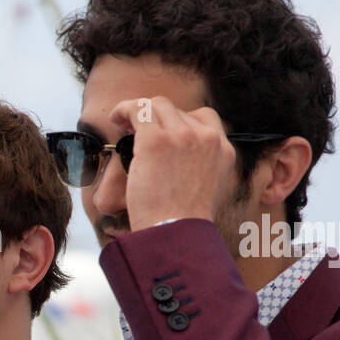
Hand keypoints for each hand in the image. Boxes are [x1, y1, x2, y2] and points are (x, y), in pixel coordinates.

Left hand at [107, 97, 236, 232]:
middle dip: (158, 119)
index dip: (180, 122)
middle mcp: (207, 138)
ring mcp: (183, 137)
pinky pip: (139, 110)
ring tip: (123, 122)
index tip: (164, 133)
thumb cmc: (183, 224)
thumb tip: (182, 163)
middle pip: (179, 111)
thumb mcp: (209, 193)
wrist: (174, 234)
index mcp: (224, 151)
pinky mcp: (156, 141)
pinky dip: (124, 109)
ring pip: (159, 105)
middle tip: (139, 132)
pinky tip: (115, 118)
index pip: (205, 119)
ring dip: (140, 111)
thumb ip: (203, 171)